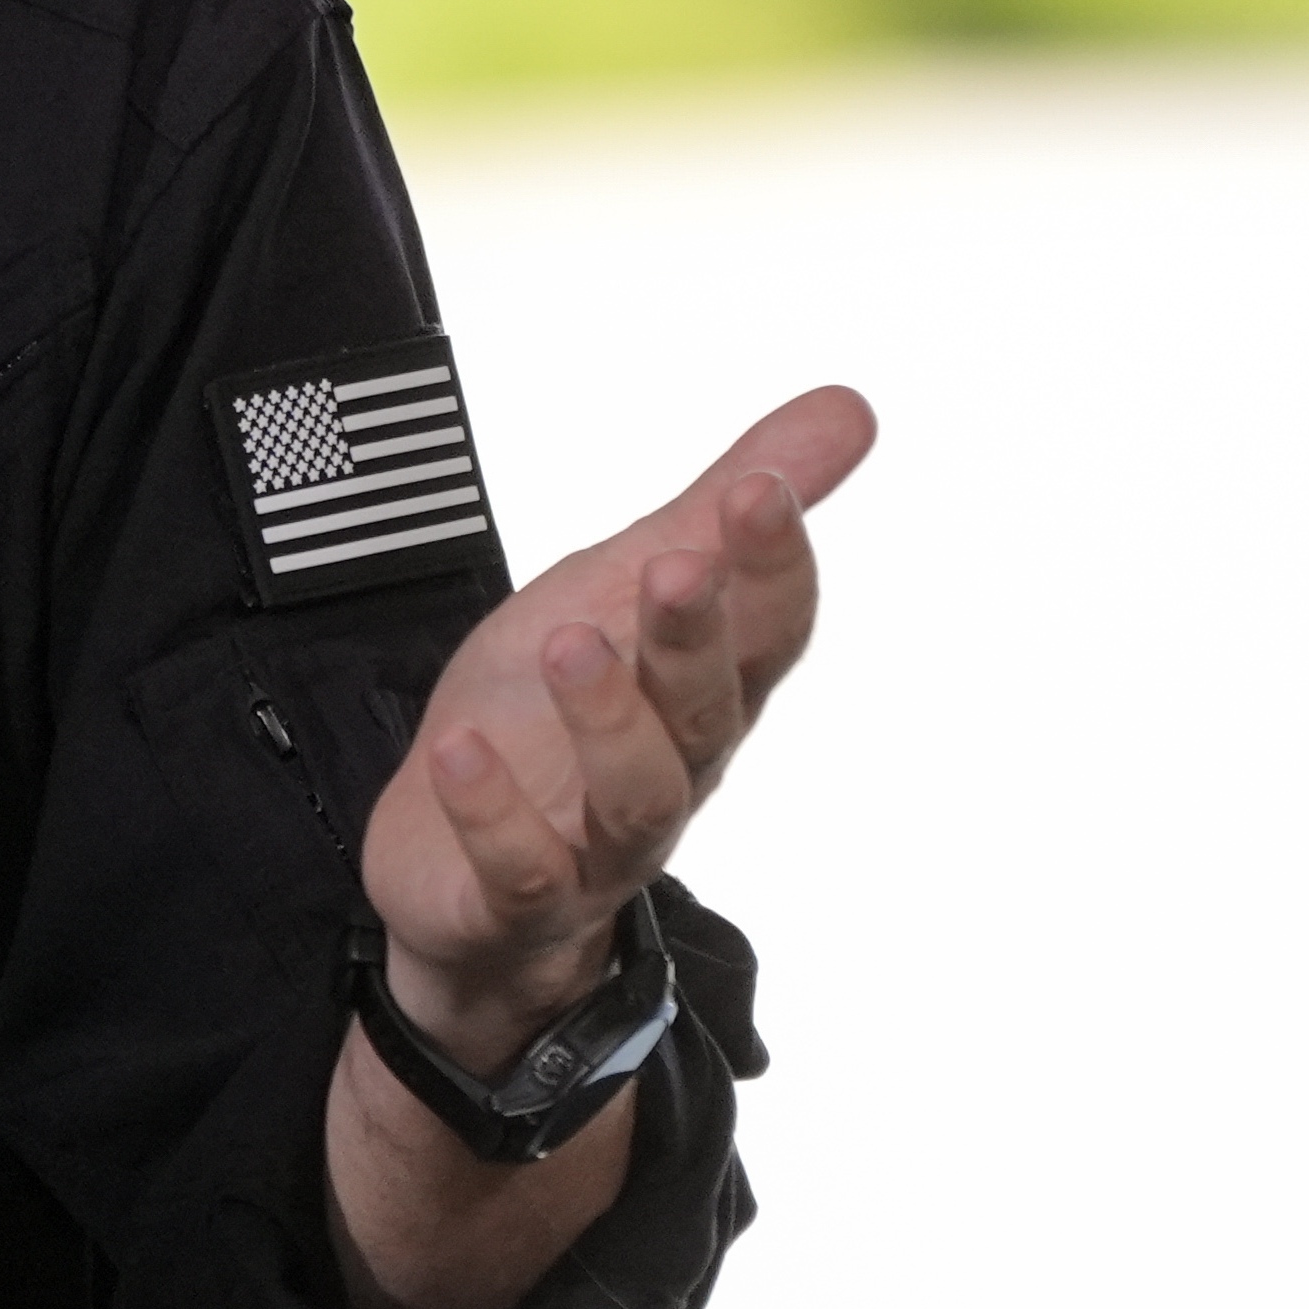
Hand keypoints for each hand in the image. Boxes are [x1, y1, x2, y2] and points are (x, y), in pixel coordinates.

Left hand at [358, 385, 876, 1067]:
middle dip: (697, 637)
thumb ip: (717, 514)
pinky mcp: (517, 900)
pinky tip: (463, 754)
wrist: (459, 874)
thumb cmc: (550, 720)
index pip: (767, 633)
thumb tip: (850, 409)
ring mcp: (598, 843)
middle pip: (707, 710)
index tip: (759, 488)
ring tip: (568, 644)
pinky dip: (495, 815)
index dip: (772, 567)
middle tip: (680, 564)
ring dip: (608, 719)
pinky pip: (522, 868)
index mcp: (702, 692)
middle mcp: (670, 769)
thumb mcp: (619, 590)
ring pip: (635, 794)